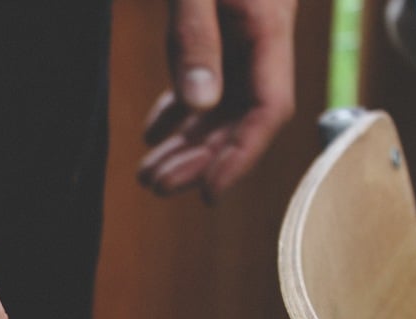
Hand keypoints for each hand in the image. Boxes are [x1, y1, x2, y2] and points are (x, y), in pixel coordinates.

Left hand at [138, 0, 296, 200]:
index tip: (208, 193)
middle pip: (242, 117)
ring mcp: (241, 35)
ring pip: (221, 105)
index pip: (269, 110)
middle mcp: (260, 40)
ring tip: (147, 175)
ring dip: (186, 143)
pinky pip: (203, 81)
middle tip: (156, 187)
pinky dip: (177, 112)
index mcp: (268, 29)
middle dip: (201, 159)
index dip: (241, 157)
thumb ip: (196, 38)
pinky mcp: (220, 27)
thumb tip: (201, 104)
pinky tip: (152, 135)